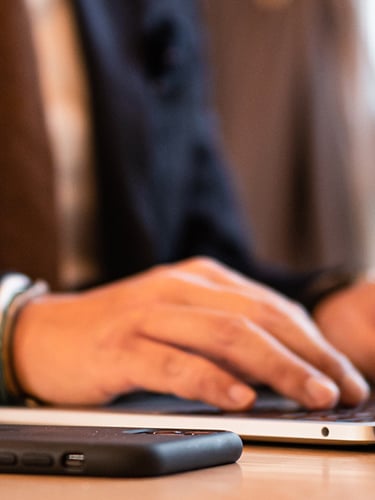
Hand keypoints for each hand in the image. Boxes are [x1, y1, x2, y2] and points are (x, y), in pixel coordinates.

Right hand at [13, 257, 368, 409]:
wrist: (47, 333)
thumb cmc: (121, 330)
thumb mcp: (180, 319)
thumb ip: (223, 333)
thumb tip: (281, 366)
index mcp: (199, 278)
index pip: (270, 306)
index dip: (313, 340)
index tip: (342, 372)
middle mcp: (177, 287)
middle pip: (256, 318)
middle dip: (308, 354)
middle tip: (343, 387)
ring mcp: (148, 313)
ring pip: (224, 335)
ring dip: (276, 367)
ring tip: (312, 395)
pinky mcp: (119, 345)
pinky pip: (172, 362)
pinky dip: (210, 380)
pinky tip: (239, 399)